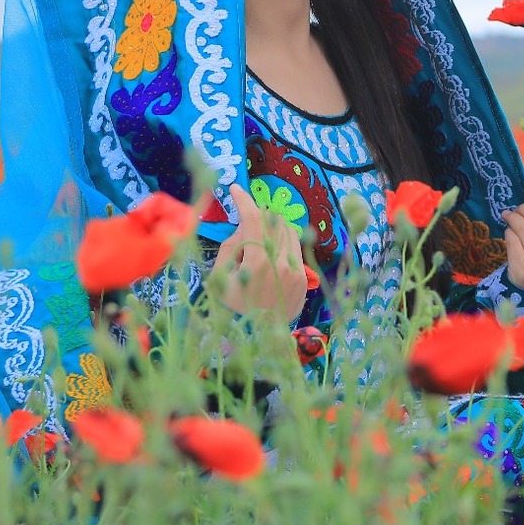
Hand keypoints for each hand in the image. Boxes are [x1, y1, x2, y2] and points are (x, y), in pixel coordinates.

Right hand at [212, 183, 310, 325]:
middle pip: (272, 220)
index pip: (253, 219)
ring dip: (271, 229)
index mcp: (257, 262)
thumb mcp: (220, 278)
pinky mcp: (303, 276)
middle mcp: (280, 262)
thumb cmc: (236, 306)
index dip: (244, 200)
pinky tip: (271, 257)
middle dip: (256, 218)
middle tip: (245, 230)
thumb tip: (245, 225)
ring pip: (286, 230)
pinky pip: (294, 247)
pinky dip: (282, 243)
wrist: (261, 335)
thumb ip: (230, 246)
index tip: (235, 189)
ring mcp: (294, 269)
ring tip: (257, 248)